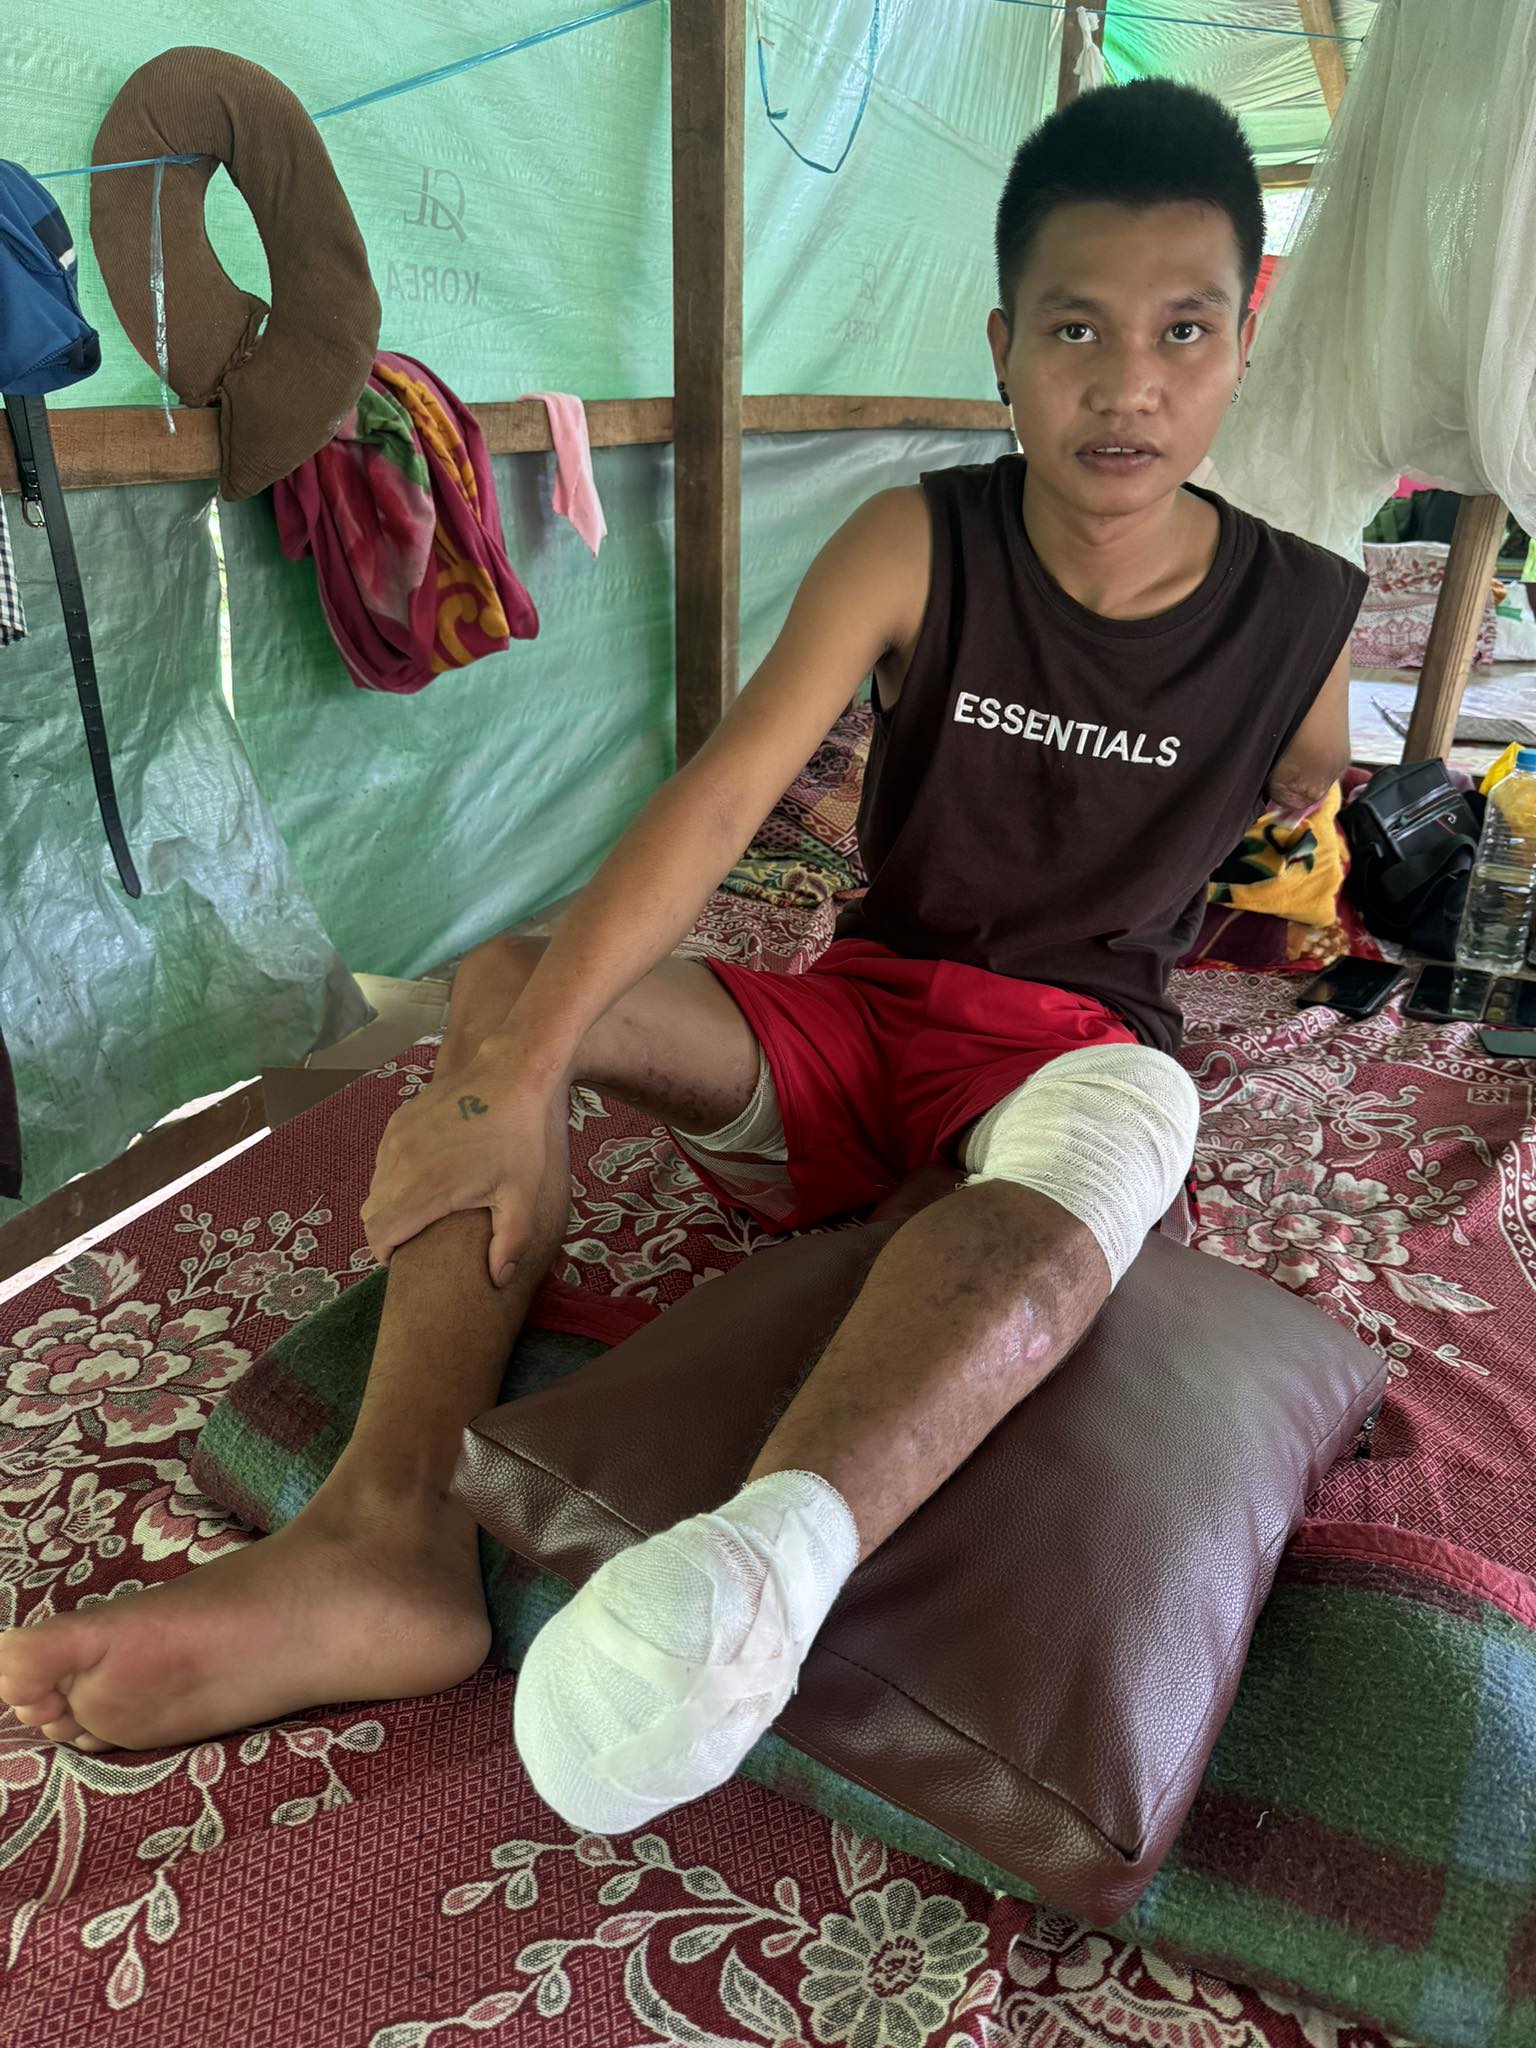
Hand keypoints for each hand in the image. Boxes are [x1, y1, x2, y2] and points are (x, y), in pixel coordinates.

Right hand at [361, 1048, 559, 1284]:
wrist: (510, 1075)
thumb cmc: (520, 1139)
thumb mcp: (523, 1195)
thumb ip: (510, 1243)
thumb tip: (498, 1282)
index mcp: (427, 1188)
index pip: (380, 1233)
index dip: (385, 1253)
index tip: (401, 1261)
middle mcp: (401, 1163)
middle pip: (371, 1212)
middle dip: (385, 1232)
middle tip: (412, 1241)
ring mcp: (396, 1138)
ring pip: (375, 1185)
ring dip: (389, 1203)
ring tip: (419, 1211)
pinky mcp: (399, 1120)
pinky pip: (383, 1160)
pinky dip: (393, 1176)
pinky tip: (424, 1177)